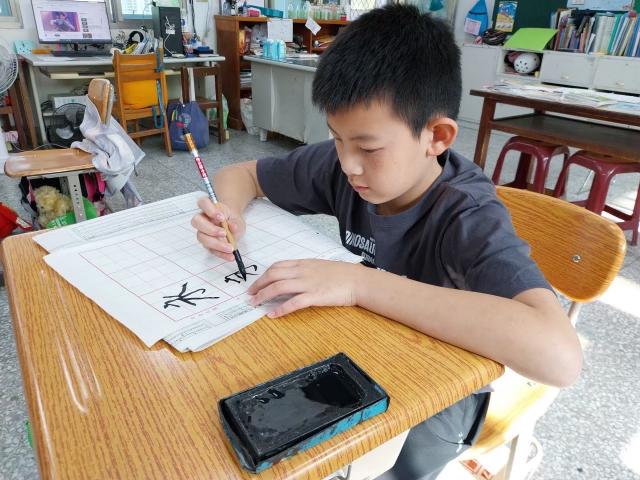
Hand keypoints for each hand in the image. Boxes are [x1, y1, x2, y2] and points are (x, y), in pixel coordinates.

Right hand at [191, 197, 245, 261]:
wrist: (232, 226)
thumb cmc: (231, 220)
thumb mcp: (237, 219)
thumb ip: (235, 222)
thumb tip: (232, 226)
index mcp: (208, 208)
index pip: (202, 203)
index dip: (210, 210)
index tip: (222, 217)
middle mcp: (202, 219)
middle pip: (197, 222)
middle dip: (210, 229)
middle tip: (224, 233)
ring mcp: (202, 232)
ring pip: (202, 237)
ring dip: (216, 244)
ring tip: (230, 247)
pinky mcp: (206, 244)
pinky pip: (211, 250)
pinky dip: (221, 254)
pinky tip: (230, 256)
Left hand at [248, 259, 363, 317]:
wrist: (357, 280)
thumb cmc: (341, 274)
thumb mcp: (319, 267)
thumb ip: (305, 270)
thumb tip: (291, 277)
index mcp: (303, 263)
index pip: (277, 266)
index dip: (263, 275)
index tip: (255, 283)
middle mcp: (302, 271)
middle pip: (273, 275)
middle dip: (258, 285)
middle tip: (250, 295)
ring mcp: (308, 283)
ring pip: (279, 287)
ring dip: (264, 296)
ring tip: (255, 304)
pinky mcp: (315, 296)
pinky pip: (293, 303)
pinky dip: (280, 309)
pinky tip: (273, 315)